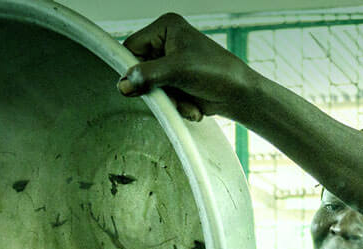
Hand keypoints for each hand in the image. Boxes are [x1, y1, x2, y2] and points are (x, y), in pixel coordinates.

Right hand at [117, 14, 258, 121]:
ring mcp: (170, 62)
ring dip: (169, 101)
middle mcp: (166, 42)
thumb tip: (122, 85)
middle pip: (139, 70)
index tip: (139, 87)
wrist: (240, 95)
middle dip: (157, 89)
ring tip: (188, 103)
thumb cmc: (217, 73)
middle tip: (172, 97)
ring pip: (150, 87)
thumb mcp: (178, 71)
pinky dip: (176, 105)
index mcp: (165, 27)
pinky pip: (163, 96)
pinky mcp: (176, 80)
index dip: (133, 68)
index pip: (131, 47)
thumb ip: (147, 76)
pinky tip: (193, 107)